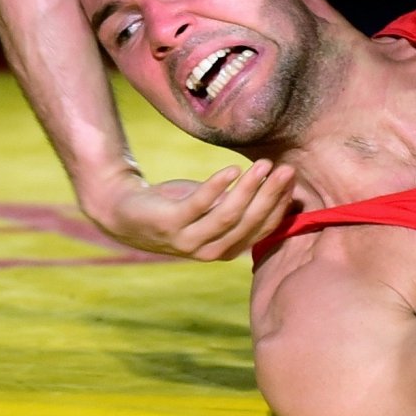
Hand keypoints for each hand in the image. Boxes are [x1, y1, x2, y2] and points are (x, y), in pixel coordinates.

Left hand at [82, 159, 295, 260]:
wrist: (122, 210)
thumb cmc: (175, 207)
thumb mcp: (213, 210)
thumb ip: (242, 206)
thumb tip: (285, 190)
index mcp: (226, 249)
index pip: (262, 230)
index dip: (279, 206)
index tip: (292, 181)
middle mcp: (209, 251)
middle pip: (248, 222)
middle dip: (270, 195)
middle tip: (286, 169)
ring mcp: (187, 240)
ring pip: (228, 215)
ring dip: (249, 189)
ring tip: (263, 164)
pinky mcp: (168, 223)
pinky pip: (198, 205)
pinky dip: (217, 186)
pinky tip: (231, 170)